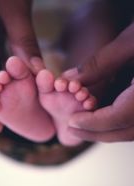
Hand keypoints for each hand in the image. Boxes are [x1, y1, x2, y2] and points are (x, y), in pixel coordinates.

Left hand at [64, 23, 133, 141]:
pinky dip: (122, 124)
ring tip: (86, 125)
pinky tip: (106, 116)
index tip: (72, 122)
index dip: (92, 123)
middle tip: (74, 129)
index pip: (117, 119)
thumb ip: (101, 63)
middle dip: (96, 133)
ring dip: (109, 131)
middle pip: (125, 132)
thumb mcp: (133, 41)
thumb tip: (70, 79)